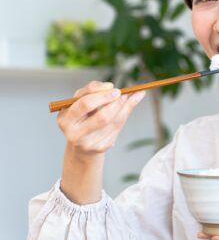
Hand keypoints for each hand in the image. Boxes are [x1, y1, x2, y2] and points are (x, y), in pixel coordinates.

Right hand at [58, 81, 144, 203]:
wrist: (81, 152)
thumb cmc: (85, 123)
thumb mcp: (87, 109)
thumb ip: (102, 96)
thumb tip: (133, 90)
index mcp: (65, 117)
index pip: (83, 100)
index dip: (101, 92)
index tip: (114, 87)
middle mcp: (72, 130)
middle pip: (98, 112)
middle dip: (114, 100)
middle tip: (123, 92)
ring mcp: (85, 142)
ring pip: (111, 120)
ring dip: (124, 106)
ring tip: (132, 97)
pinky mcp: (99, 148)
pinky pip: (117, 129)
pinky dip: (125, 116)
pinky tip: (129, 107)